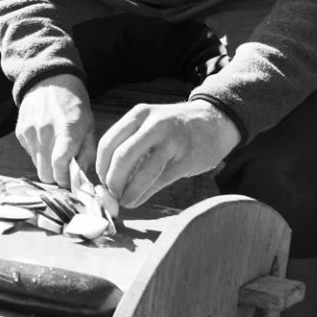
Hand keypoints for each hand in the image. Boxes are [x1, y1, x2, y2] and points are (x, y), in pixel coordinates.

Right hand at [16, 74, 95, 184]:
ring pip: (37, 166)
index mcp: (67, 130)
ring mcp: (30, 132)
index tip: (71, 181)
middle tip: (64, 169)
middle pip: (45, 174)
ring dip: (47, 164)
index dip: (65, 180)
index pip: (59, 165)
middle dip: (56, 176)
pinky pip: (30, 154)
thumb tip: (80, 177)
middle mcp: (45, 132)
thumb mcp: (89, 126)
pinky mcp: (21, 132)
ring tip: (56, 149)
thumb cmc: (74, 104)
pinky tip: (46, 140)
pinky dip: (39, 153)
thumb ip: (87, 153)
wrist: (50, 81)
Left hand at [94, 101, 241, 208]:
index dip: (101, 166)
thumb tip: (108, 177)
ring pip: (142, 171)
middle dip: (112, 181)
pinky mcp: (186, 158)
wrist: (215, 121)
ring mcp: (172, 141)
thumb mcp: (150, 123)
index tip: (102, 181)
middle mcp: (153, 124)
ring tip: (125, 201)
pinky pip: (160, 180)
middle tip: (111, 194)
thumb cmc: (176, 128)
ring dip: (129, 192)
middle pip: (122, 157)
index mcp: (139, 114)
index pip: (108, 142)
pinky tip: (138, 200)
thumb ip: (130, 143)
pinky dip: (145, 194)